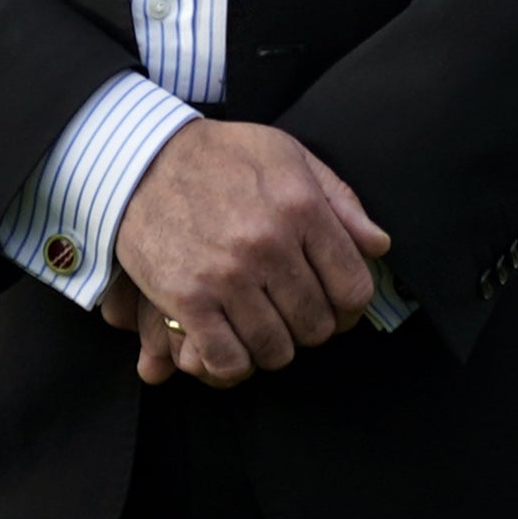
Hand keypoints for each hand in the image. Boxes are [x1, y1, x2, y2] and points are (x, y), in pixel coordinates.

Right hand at [110, 121, 388, 388]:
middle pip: (316, 325)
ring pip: (277, 349)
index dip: (350, 307)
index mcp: (301, 207)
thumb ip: (340, 199)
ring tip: (262, 327)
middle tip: (292, 314)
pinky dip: (235, 364)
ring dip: (273, 347)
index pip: (353, 287)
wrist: (138, 158)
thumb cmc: (219, 155)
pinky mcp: (186, 299)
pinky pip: (228, 360)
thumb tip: (378, 246)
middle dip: (310, 327)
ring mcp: (227, 276)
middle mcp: (268, 244)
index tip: (335, 306)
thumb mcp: (287, 155)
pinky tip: (232, 344)